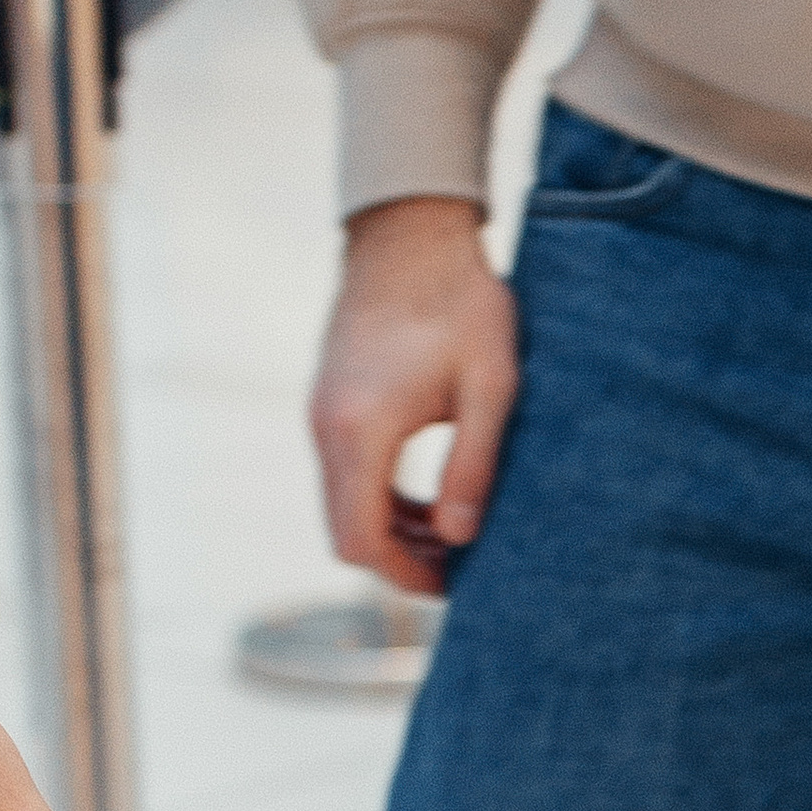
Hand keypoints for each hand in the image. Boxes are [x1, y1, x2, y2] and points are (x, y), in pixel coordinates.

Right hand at [309, 197, 519, 595]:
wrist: (412, 228)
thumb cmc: (461, 301)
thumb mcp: (490, 388)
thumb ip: (474, 466)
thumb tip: (458, 540)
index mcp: (361, 429)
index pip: (362, 540)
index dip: (404, 575)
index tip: (454, 582)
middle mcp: (327, 426)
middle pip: (346, 534)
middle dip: (399, 561)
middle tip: (459, 565)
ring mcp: (321, 412)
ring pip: (344, 507)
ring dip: (392, 530)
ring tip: (453, 531)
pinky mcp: (329, 402)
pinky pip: (345, 475)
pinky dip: (382, 499)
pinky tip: (430, 496)